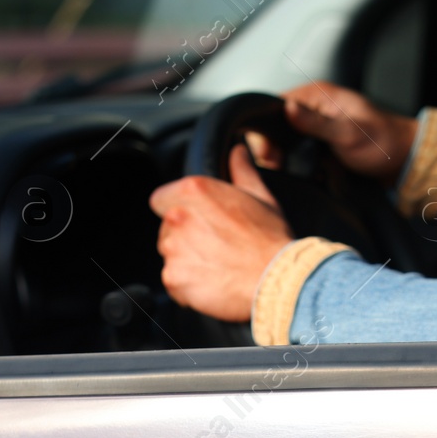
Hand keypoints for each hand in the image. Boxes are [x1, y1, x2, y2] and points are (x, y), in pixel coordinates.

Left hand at [152, 145, 292, 321]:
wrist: (275, 278)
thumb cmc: (270, 238)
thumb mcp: (260, 197)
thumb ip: (242, 171)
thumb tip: (238, 151)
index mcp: (194, 190)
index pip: (161, 198)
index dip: (176, 209)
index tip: (194, 219)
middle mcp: (177, 217)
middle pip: (167, 229)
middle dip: (185, 237)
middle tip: (214, 246)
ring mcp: (174, 249)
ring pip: (171, 255)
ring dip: (186, 261)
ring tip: (217, 265)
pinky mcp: (174, 278)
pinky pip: (174, 282)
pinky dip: (188, 286)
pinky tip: (213, 283)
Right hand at [246, 81, 417, 183]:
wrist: (403, 160)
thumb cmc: (381, 143)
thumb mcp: (347, 133)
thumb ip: (316, 122)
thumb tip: (287, 108)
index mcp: (317, 95)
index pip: (275, 104)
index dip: (266, 129)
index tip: (268, 152)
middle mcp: (314, 107)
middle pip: (277, 125)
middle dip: (274, 147)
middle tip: (279, 166)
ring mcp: (317, 126)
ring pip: (286, 141)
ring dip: (287, 158)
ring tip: (294, 172)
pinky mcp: (321, 142)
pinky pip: (299, 152)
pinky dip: (299, 163)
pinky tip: (306, 173)